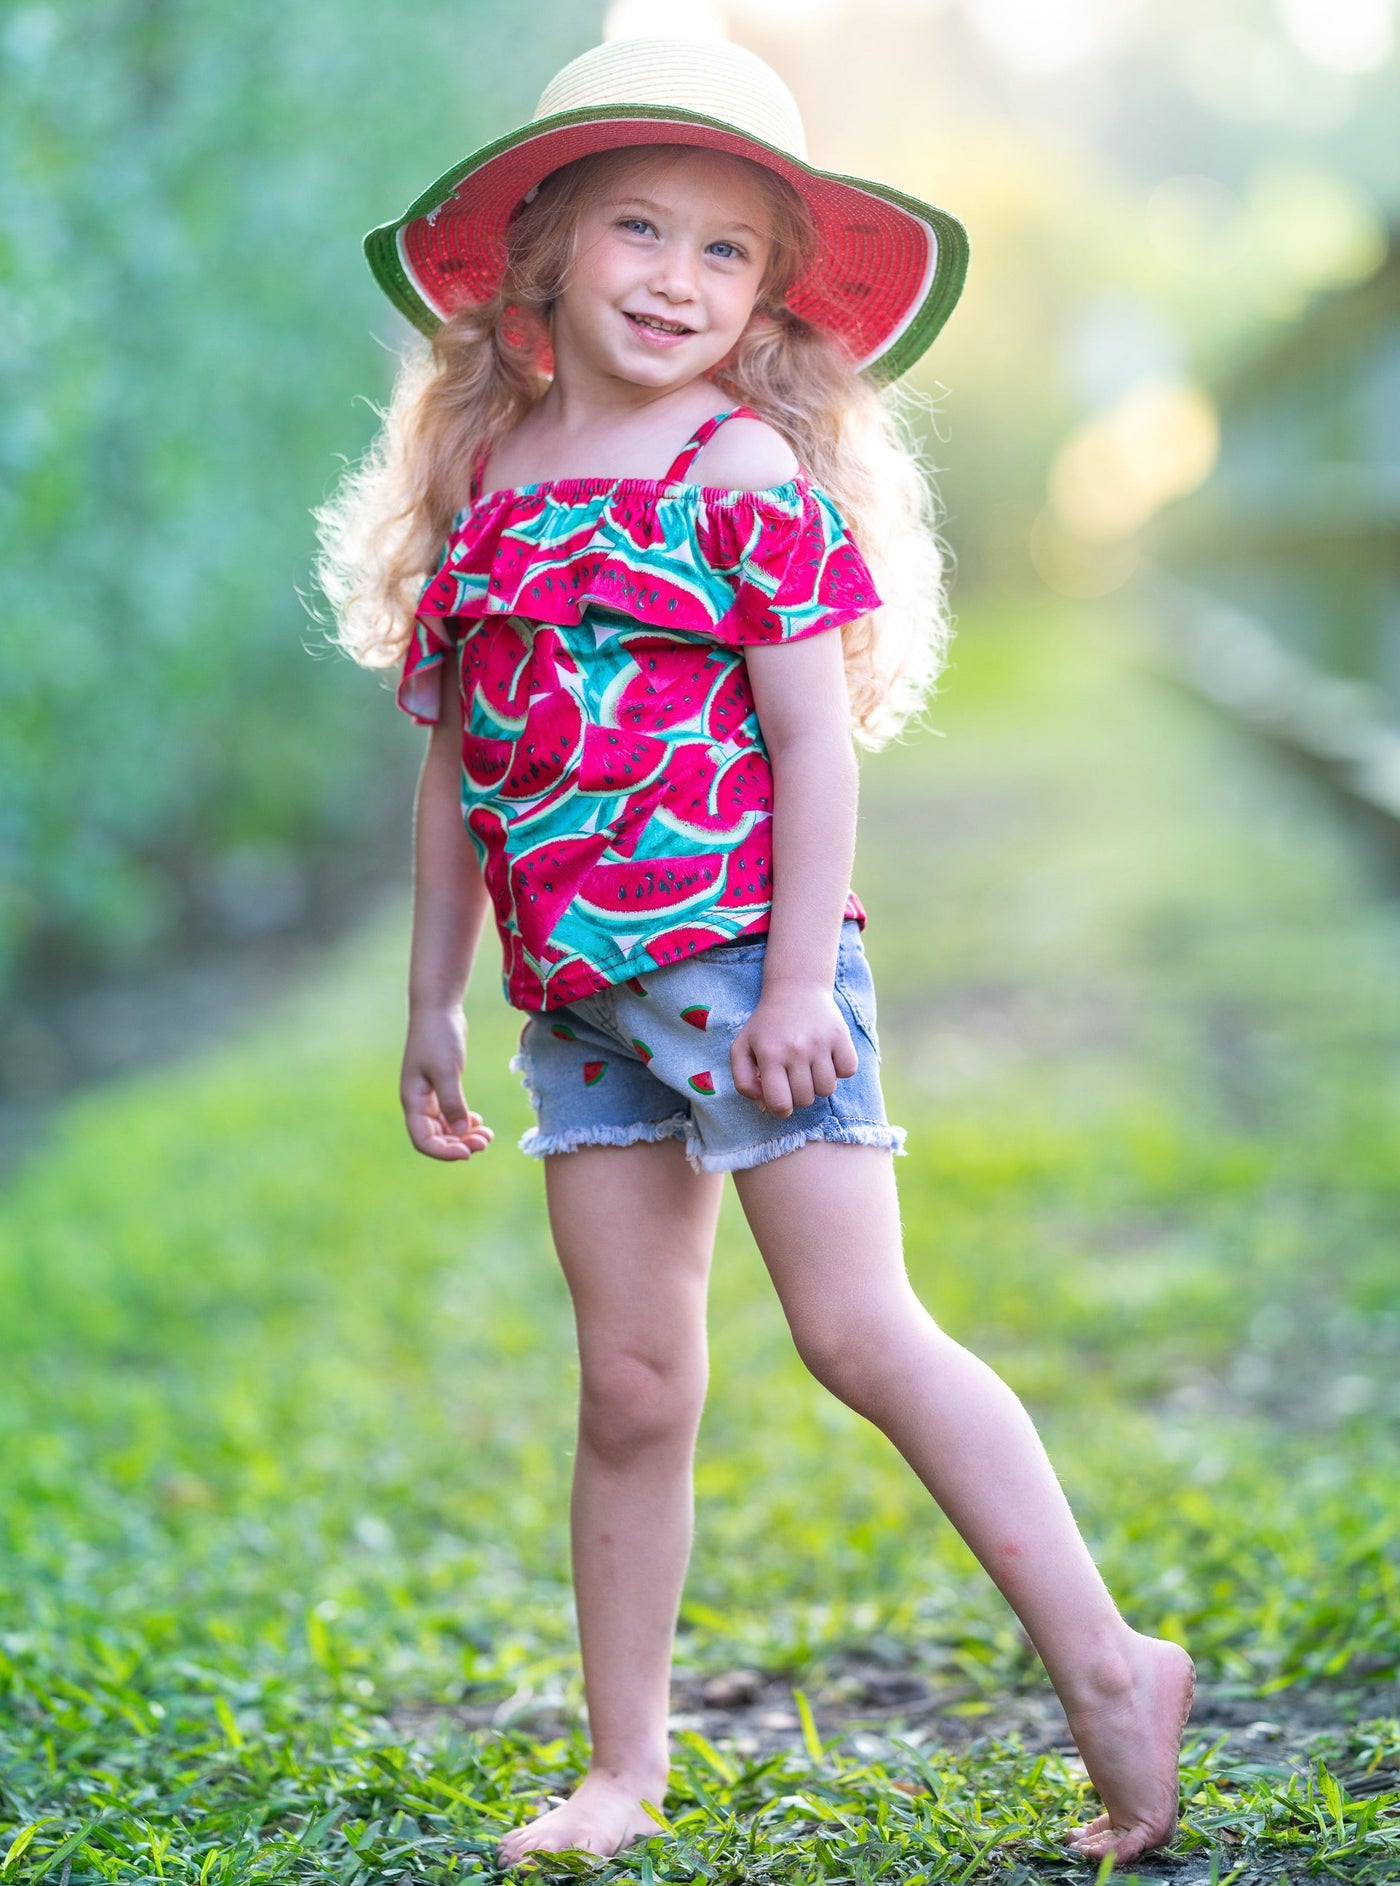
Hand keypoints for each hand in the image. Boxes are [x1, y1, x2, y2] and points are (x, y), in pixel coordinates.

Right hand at [401, 1006, 493, 1160]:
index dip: (444, 1152)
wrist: (439, 1009)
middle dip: (459, 1144)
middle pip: (436, 1137)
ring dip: (464, 1134)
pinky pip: (450, 1113)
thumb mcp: (447, 1072)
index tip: (468, 1153)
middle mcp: (418, 1102)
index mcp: (412, 1101)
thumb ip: (453, 1103)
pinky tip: (478, 1121)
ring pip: (445, 1126)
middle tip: (485, 1143)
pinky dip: (464, 1121)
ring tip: (487, 1136)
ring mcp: (429, 1094)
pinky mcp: (442, 1085)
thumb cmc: (438, 1038)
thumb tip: (460, 1134)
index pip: (423, 1140)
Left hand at [730, 984, 859, 1118]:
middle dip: (799, 1095)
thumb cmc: (766, 1025)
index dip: (780, 1109)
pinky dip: (840, 1069)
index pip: (780, 1104)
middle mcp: (795, 1049)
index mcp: (769, 1054)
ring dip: (819, 1084)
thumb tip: (763, 1106)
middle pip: (805, 1100)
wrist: (796, 988)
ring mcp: (820, 1043)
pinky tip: (827, 1057)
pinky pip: (848, 1071)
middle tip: (794, 1077)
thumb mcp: (742, 1048)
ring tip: (810, 1066)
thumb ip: (743, 1081)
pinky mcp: (841, 1036)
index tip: (781, 1100)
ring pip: (827, 1089)